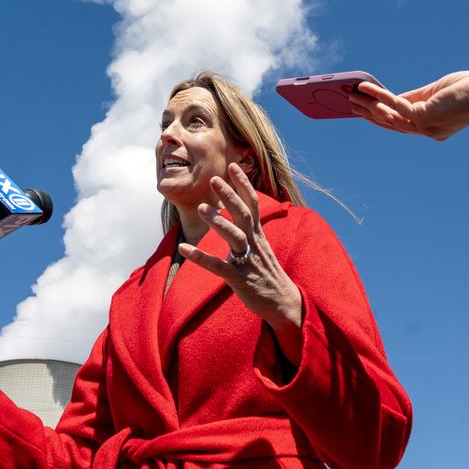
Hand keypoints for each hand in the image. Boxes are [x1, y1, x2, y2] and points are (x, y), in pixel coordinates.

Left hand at [178, 163, 303, 364]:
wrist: (283, 303)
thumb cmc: (267, 273)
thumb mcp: (261, 246)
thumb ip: (250, 229)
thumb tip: (238, 212)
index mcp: (258, 235)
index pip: (253, 203)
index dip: (243, 184)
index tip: (232, 166)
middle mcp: (254, 243)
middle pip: (243, 214)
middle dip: (229, 195)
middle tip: (214, 179)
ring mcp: (248, 261)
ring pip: (234, 237)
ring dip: (218, 222)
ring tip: (201, 208)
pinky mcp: (240, 279)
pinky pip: (219, 267)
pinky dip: (201, 257)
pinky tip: (185, 248)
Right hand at [349, 70, 468, 139]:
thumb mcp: (437, 93)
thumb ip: (416, 97)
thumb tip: (392, 97)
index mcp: (432, 128)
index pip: (402, 123)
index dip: (381, 116)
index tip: (364, 109)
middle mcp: (427, 132)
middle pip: (391, 124)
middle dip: (369, 114)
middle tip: (350, 105)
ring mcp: (425, 127)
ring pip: (389, 118)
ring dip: (368, 106)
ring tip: (351, 96)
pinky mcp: (424, 116)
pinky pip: (394, 105)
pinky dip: (378, 96)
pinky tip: (366, 87)